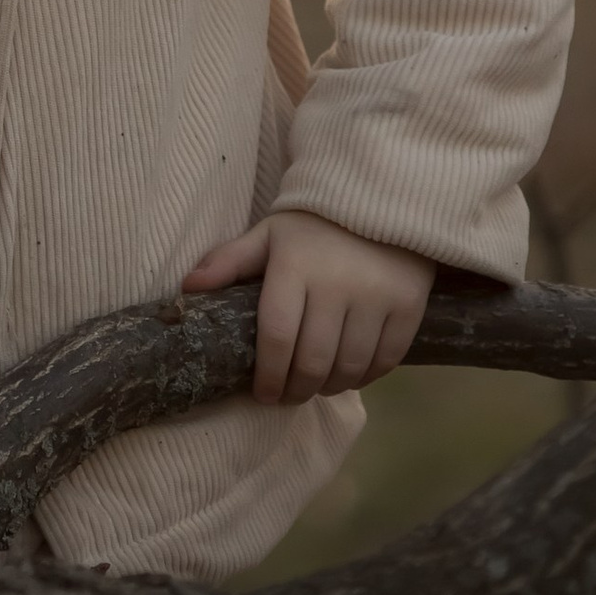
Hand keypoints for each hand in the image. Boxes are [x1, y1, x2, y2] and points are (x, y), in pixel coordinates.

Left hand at [180, 210, 433, 404]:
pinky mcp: (408, 307)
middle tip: (288, 395)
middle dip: (296, 389)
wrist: (382, 198)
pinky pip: (385, 361)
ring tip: (317, 385)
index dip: (268, 374)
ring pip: (349, 367)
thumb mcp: (269, 234)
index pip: (277, 336)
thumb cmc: (315, 225)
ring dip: (330, 387)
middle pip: (312, 360)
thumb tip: (187, 289)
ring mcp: (376, 297)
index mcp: (294, 265)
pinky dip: (366, 377)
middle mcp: (336, 283)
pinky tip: (350, 374)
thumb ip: (229, 261)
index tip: (262, 394)